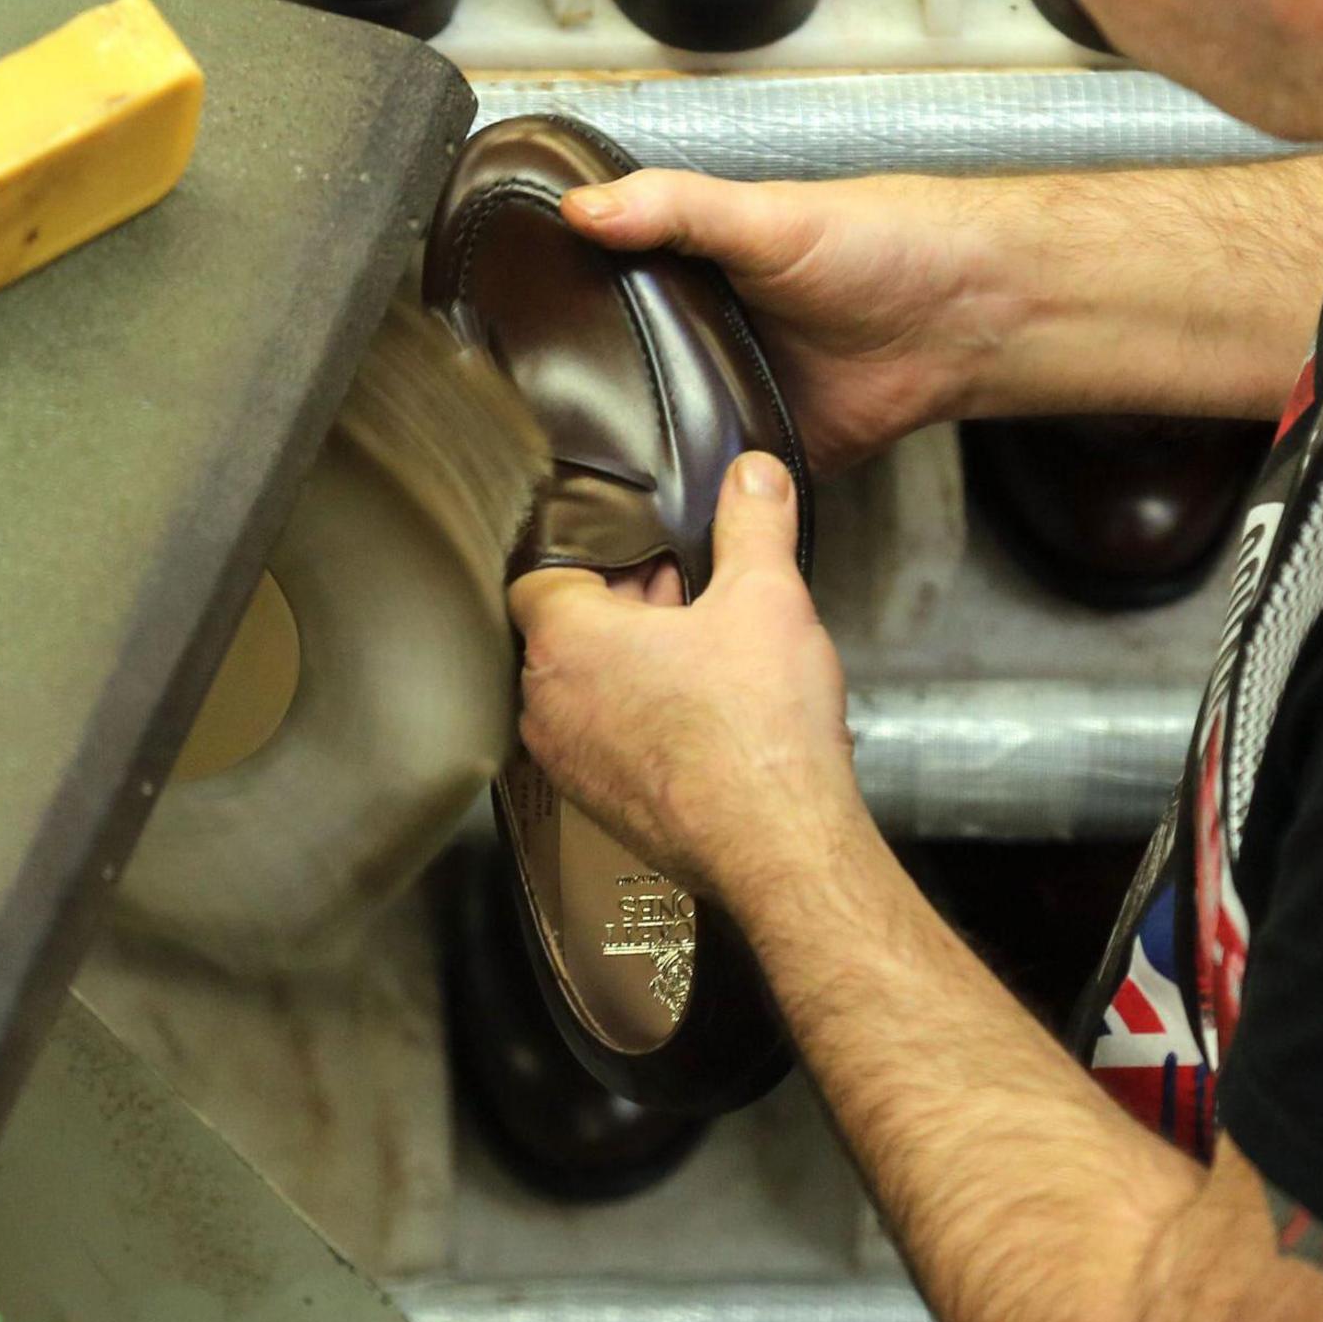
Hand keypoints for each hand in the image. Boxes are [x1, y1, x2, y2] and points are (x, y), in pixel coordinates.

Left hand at [507, 450, 869, 901]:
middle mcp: (549, 706)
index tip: (641, 548)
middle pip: (565, 630)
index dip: (596, 552)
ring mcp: (570, 764)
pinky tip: (704, 714)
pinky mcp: (601, 806)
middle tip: (686, 592)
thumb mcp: (768, 595)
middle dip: (623, 606)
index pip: (542, 571)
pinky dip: (641, 718)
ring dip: (632, 664)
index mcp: (567, 642)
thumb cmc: (759, 733)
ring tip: (701, 652)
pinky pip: (605, 741)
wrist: (779, 846)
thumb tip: (752, 475)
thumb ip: (753, 522)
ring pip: (584, 689)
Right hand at [561, 170, 1004, 473]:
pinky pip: (711, 487)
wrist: (958, 317)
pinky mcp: (761, 455)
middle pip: (617, 376)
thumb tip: (584, 206)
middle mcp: (697, 339)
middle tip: (518, 428)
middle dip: (577, 402)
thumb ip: (675, 208)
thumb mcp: (763, 211)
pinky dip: (687, 499)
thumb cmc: (877, 242)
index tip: (491, 337)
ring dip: (628, 457)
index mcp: (685, 273)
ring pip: (655, 438)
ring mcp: (727, 401)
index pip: (595, 295)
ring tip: (563, 480)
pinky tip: (644, 511)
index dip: (550, 314)